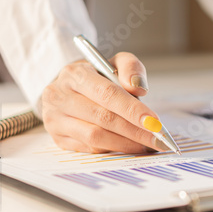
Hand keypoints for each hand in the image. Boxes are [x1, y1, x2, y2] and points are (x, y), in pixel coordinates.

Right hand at [41, 52, 167, 153]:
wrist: (67, 88)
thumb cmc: (96, 76)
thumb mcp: (114, 62)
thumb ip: (131, 67)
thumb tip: (139, 88)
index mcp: (74, 74)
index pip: (107, 94)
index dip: (132, 110)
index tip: (154, 122)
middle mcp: (59, 96)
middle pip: (103, 118)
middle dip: (135, 131)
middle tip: (158, 138)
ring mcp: (54, 119)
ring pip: (95, 137)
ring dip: (125, 143)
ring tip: (147, 144)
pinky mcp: (57, 138)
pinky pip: (89, 148)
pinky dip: (113, 149)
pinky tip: (130, 146)